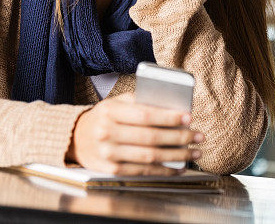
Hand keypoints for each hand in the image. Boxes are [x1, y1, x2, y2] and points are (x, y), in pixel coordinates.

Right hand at [66, 94, 204, 174]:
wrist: (76, 138)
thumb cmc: (104, 117)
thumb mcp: (117, 103)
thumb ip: (141, 102)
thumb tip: (173, 108)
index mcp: (111, 112)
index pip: (146, 115)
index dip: (169, 117)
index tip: (188, 117)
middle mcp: (108, 133)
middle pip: (151, 137)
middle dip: (179, 137)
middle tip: (198, 136)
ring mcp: (109, 154)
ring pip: (150, 157)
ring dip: (177, 155)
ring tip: (194, 152)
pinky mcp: (112, 170)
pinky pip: (143, 171)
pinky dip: (163, 170)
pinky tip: (178, 167)